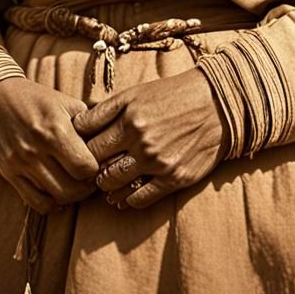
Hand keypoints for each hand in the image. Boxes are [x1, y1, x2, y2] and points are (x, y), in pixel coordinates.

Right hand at [0, 77, 98, 213]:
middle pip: (72, 188)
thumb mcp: (66, 103)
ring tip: (76, 184)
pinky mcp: (9, 173)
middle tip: (91, 179)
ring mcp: (21, 164)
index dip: (97, 170)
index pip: (86, 167)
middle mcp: (37, 149)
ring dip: (71, 196)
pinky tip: (59, 193)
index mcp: (56, 129)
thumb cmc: (38, 99)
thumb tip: (111, 142)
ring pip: (55, 198)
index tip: (99, 165)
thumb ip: (89, 124)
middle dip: (87, 188)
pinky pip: (35, 202)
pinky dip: (51, 204)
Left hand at [72, 68, 225, 209]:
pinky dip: (128, 200)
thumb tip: (77, 126)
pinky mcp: (174, 178)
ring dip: (106, 187)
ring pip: (115, 185)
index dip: (81, 151)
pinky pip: (140, 199)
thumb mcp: (135, 93)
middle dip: (91, 171)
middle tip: (90, 171)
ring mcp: (158, 162)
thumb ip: (105, 110)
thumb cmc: (172, 95)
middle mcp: (141, 142)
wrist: (217, 105)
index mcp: (129, 118)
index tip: (81, 153)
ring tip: (106, 183)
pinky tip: (125, 196)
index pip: (89, 145)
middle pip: (99, 167)